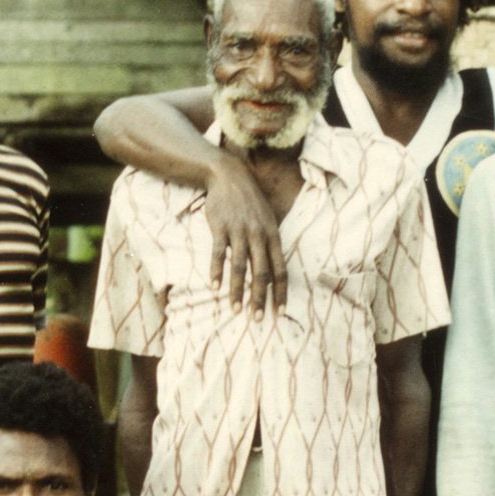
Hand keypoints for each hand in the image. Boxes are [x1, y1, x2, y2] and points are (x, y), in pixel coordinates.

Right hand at [205, 156, 285, 317]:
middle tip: (258, 319)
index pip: (280, 269)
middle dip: (260, 298)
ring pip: (240, 266)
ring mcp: (239, 231)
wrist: (228, 176)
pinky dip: (216, 271)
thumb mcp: (267, 220)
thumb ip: (270, 244)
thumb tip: (272, 272)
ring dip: (238, 290)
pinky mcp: (220, 227)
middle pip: (262, 272)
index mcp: (272, 235)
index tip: (280, 312)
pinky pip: (219, 253)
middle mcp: (258, 235)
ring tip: (236, 310)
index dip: (280, 292)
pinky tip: (214, 286)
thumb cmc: (249, 202)